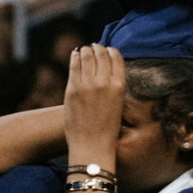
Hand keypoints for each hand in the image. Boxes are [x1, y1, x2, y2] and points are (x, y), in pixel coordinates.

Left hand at [64, 44, 123, 168]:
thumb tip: (106, 70)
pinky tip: (75, 55)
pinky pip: (74, 66)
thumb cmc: (106, 127)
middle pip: (101, 54)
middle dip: (97, 49)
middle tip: (93, 47)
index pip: (116, 57)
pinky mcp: (72, 89)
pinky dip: (75, 58)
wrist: (92, 144)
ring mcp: (87, 84)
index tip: (106, 50)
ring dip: (85, 51)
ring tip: (84, 50)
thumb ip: (113, 85)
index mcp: (120, 85)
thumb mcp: (117, 103)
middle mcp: (105, 81)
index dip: (110, 51)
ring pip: (86, 57)